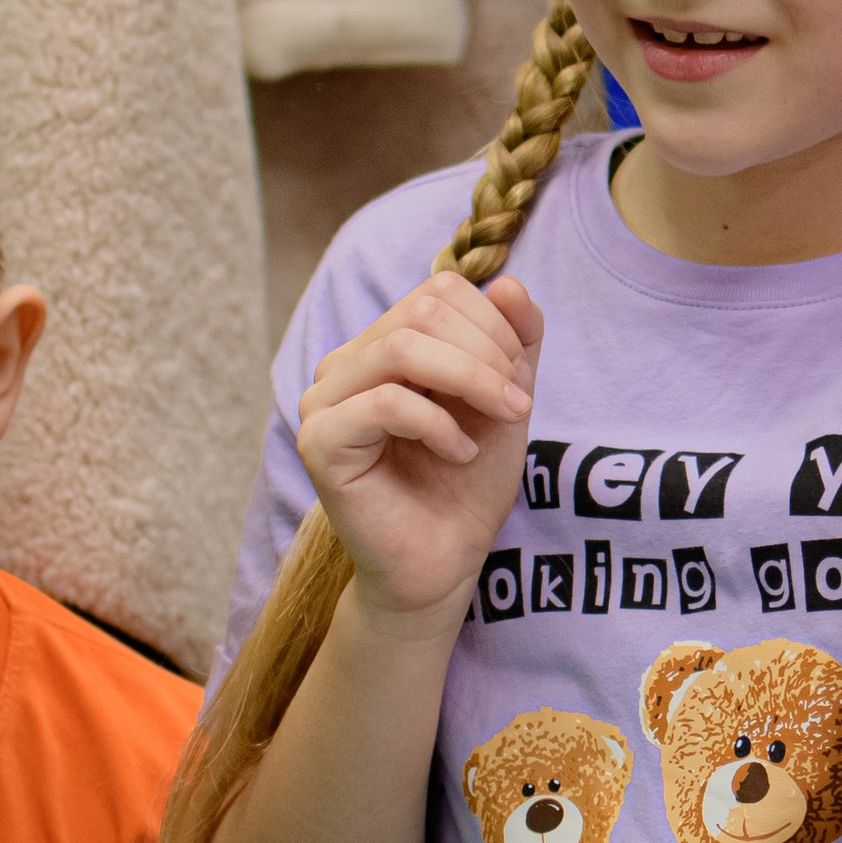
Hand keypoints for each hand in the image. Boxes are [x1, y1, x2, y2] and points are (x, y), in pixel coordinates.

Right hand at [294, 272, 541, 620]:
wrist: (445, 559)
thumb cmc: (469, 481)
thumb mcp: (507, 398)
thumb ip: (515, 341)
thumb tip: (509, 283)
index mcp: (385, 344)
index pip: (438, 289)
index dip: (493, 324)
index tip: (522, 379)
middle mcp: (346, 364)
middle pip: (422, 311)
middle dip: (486, 352)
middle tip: (518, 403)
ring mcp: (324, 401)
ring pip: (401, 348)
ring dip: (470, 380)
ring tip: (502, 419)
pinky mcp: (319, 441)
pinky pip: (384, 403)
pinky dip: (436, 424)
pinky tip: (459, 453)